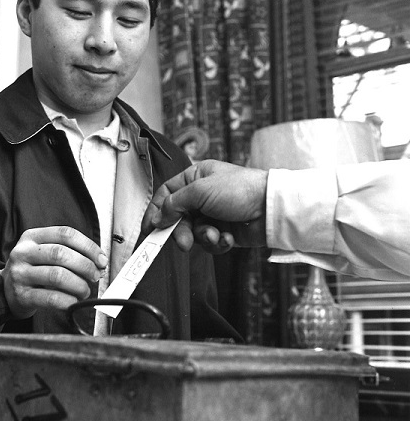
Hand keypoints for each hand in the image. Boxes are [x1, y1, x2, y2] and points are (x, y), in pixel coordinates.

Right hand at [1, 226, 107, 318]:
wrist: (4, 290)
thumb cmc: (32, 268)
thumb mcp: (44, 252)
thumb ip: (69, 252)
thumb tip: (99, 263)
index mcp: (32, 236)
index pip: (65, 234)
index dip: (88, 246)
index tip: (101, 259)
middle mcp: (23, 252)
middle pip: (61, 254)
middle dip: (85, 266)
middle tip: (95, 275)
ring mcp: (20, 274)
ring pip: (57, 276)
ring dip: (78, 285)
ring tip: (85, 290)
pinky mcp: (21, 295)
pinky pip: (50, 298)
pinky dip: (68, 300)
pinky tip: (74, 301)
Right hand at [141, 160, 267, 251]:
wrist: (271, 208)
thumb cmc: (241, 189)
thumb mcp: (200, 190)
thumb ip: (175, 203)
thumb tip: (159, 216)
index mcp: (195, 177)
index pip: (166, 194)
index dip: (156, 211)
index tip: (149, 228)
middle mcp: (202, 195)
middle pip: (178, 217)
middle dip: (180, 231)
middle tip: (183, 241)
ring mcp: (213, 214)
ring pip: (192, 233)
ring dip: (202, 237)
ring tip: (214, 235)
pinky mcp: (224, 231)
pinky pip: (209, 242)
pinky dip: (217, 243)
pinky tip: (227, 238)